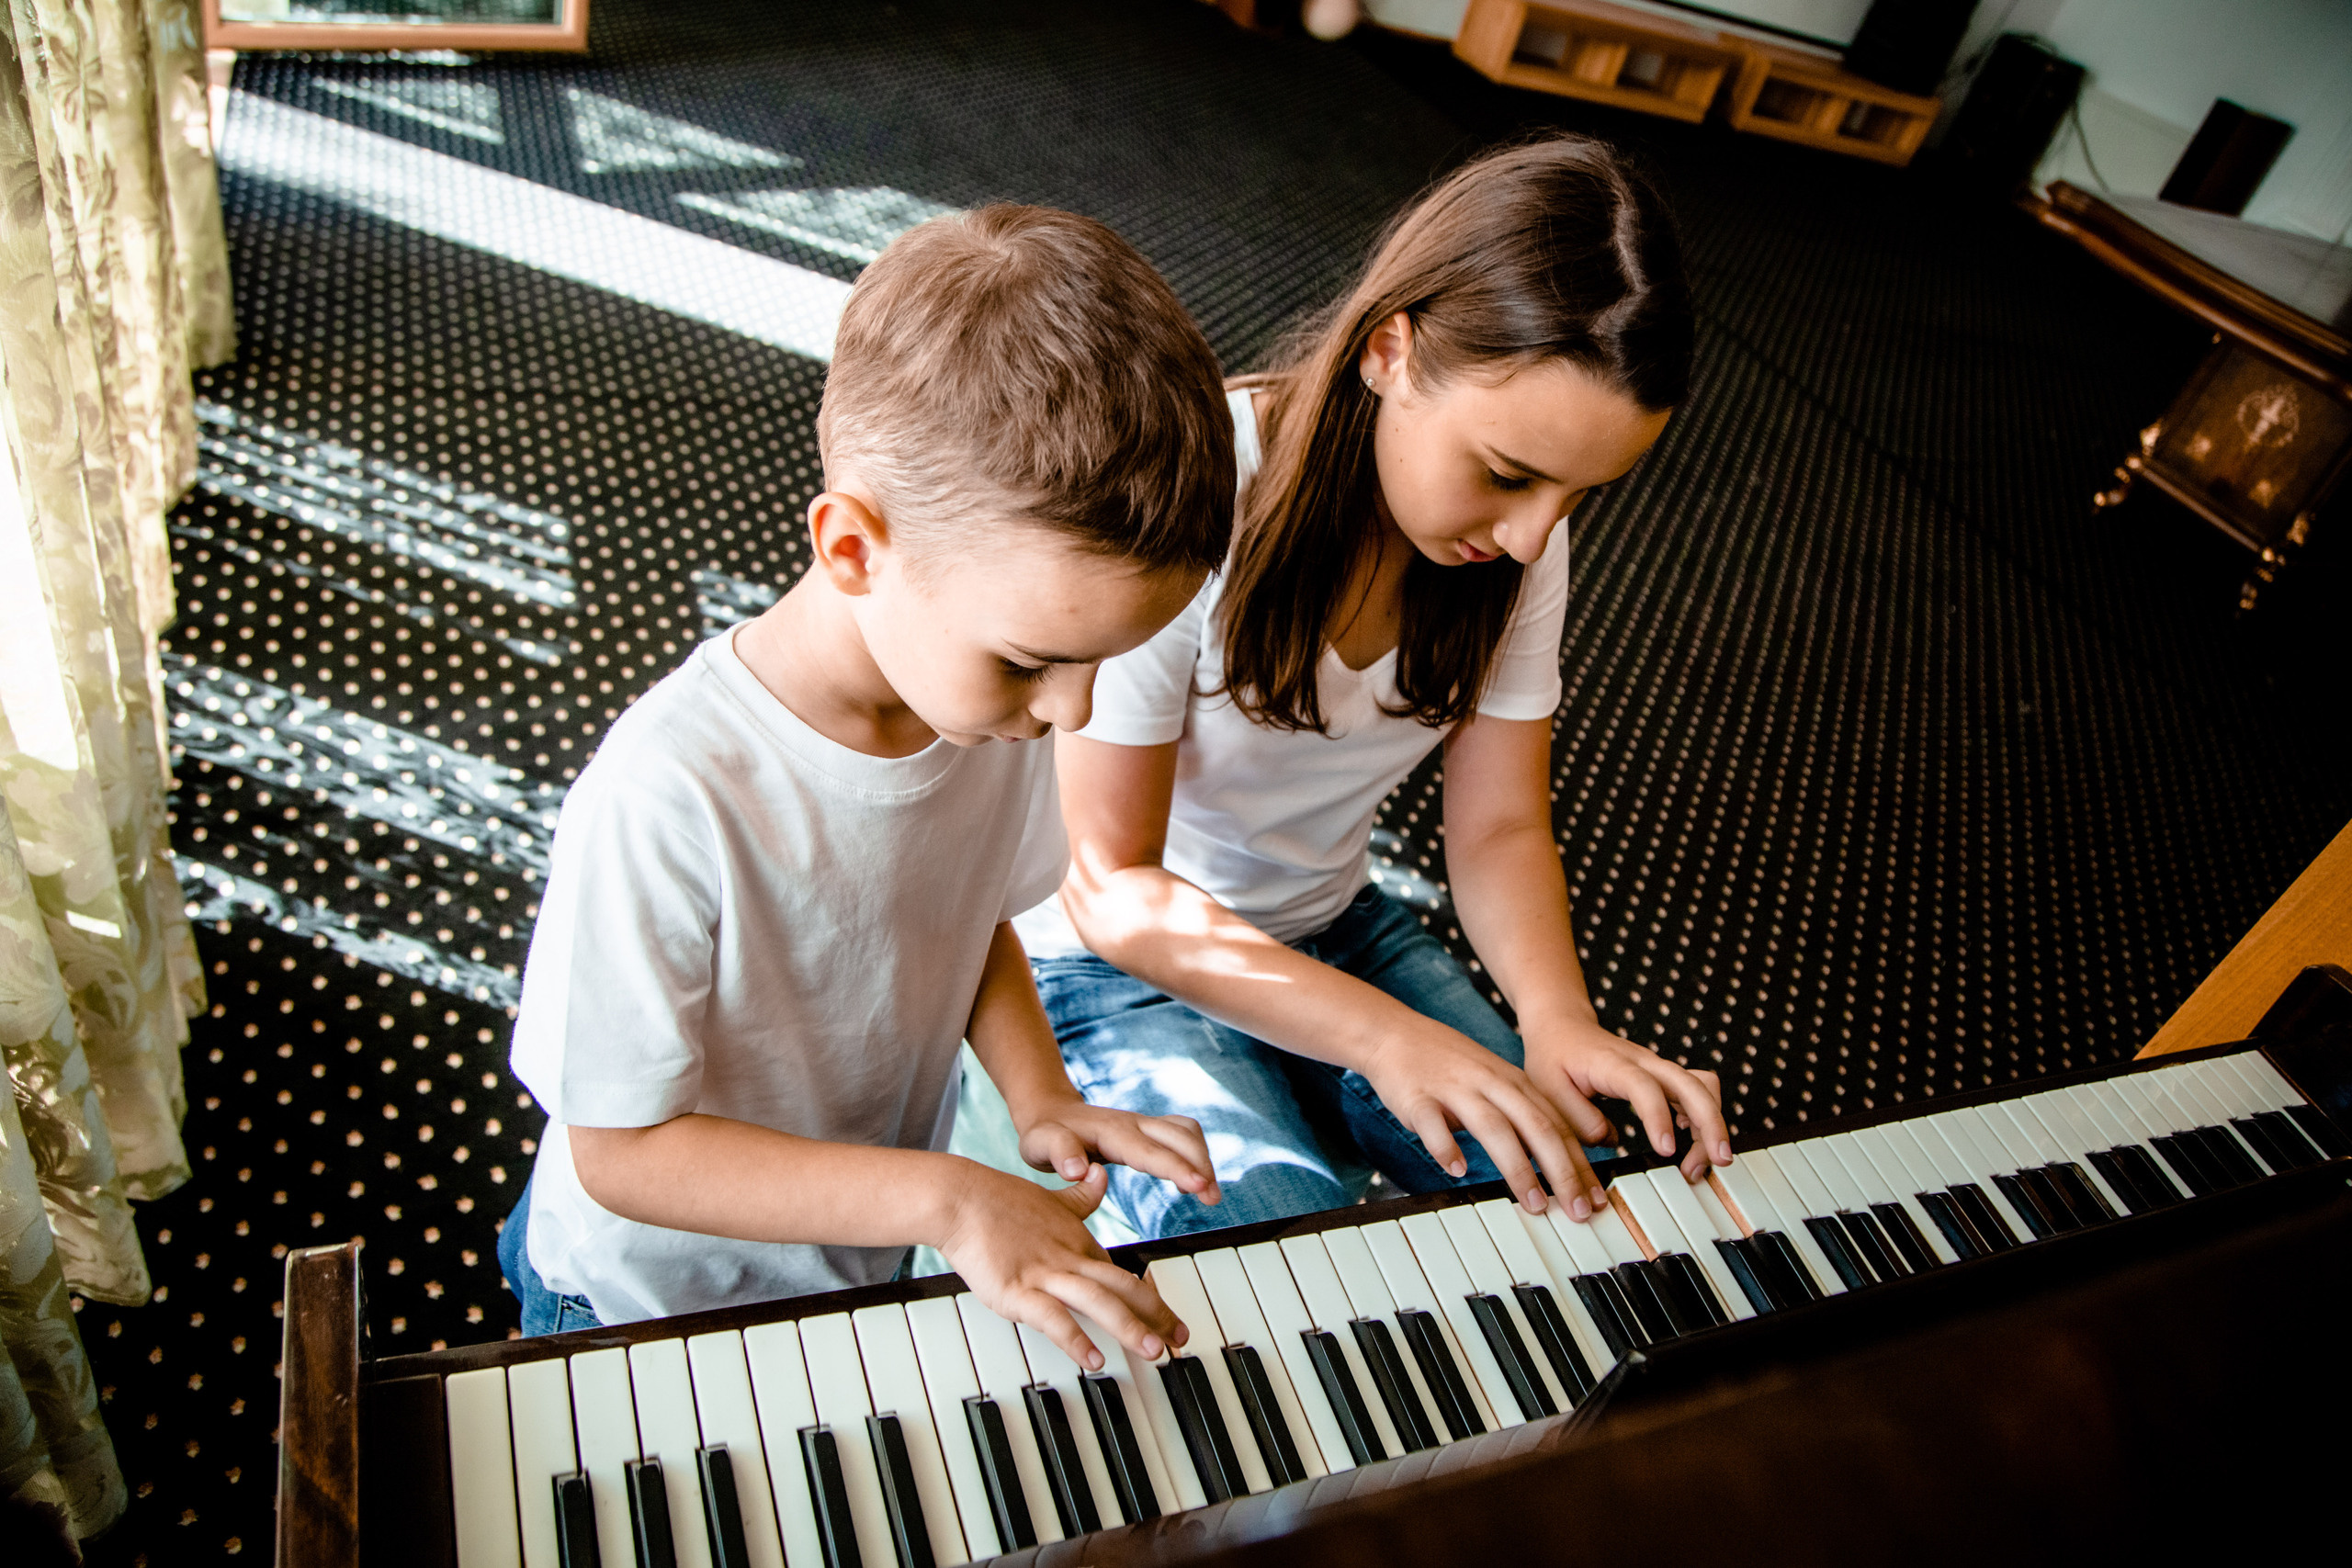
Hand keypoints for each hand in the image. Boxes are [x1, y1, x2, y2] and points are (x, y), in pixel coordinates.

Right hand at [935, 1162, 1189, 1369]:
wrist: (963, 1198)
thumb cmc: (1001, 1200)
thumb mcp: (1050, 1198)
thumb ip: (1080, 1197)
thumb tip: (1101, 1176)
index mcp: (1079, 1243)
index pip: (1123, 1276)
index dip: (1150, 1300)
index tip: (1171, 1322)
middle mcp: (1070, 1259)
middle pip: (1123, 1289)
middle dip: (1156, 1316)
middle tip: (1180, 1341)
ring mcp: (1046, 1276)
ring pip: (1099, 1301)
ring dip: (1130, 1327)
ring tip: (1153, 1351)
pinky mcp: (1017, 1290)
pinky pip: (1053, 1318)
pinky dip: (1075, 1339)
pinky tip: (1093, 1359)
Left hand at [1018, 1101, 1221, 1207]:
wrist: (1050, 1113)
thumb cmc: (1045, 1134)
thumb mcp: (1039, 1144)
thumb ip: (1059, 1154)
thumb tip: (1079, 1171)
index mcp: (1111, 1131)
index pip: (1151, 1151)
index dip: (1177, 1168)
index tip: (1199, 1186)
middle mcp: (1134, 1123)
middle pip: (1180, 1136)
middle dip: (1202, 1165)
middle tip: (1212, 1199)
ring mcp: (1143, 1124)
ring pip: (1187, 1133)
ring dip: (1204, 1159)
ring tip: (1209, 1194)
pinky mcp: (1148, 1130)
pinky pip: (1182, 1136)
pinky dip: (1195, 1155)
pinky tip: (1193, 1182)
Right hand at [1360, 1020, 1605, 1219]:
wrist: (1395, 1034)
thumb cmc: (1451, 1067)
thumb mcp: (1498, 1084)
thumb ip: (1526, 1116)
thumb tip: (1561, 1159)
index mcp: (1514, 1084)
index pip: (1557, 1127)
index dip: (1580, 1165)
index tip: (1597, 1199)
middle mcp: (1491, 1084)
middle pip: (1536, 1128)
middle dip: (1562, 1172)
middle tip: (1578, 1210)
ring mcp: (1455, 1089)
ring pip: (1494, 1128)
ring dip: (1518, 1168)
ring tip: (1533, 1202)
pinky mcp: (1418, 1097)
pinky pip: (1433, 1124)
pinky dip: (1446, 1147)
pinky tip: (1456, 1170)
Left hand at [1523, 1014, 1729, 1182]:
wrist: (1561, 1026)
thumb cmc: (1553, 1056)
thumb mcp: (1547, 1088)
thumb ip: (1577, 1118)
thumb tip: (1610, 1141)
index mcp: (1612, 1063)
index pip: (1644, 1087)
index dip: (1659, 1117)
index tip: (1667, 1149)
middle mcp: (1644, 1062)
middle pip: (1693, 1084)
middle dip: (1712, 1122)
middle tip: (1718, 1161)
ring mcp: (1658, 1068)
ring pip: (1702, 1088)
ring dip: (1711, 1124)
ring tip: (1699, 1163)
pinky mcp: (1663, 1077)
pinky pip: (1697, 1093)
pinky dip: (1704, 1118)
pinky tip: (1692, 1141)